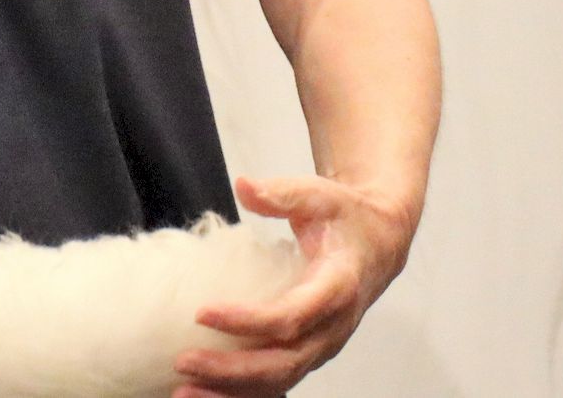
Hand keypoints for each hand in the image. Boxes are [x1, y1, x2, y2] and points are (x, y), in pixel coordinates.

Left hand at [171, 174, 416, 397]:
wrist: (380, 242)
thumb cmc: (346, 217)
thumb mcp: (319, 195)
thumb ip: (282, 193)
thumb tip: (244, 185)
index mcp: (337, 288)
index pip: (291, 316)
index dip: (248, 321)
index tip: (202, 314)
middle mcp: (332, 327)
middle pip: (282, 362)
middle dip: (231, 370)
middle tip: (183, 362)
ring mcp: (322, 345)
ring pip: (280, 381)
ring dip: (232, 392)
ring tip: (183, 392)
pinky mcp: (309, 352)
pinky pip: (277, 382)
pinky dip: (243, 394)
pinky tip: (204, 395)